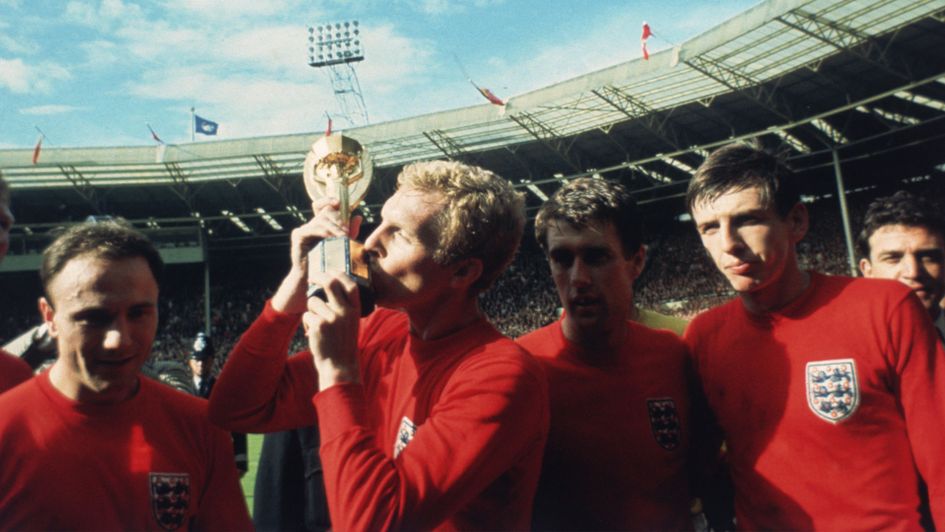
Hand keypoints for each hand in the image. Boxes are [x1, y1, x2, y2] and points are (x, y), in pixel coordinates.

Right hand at [271, 199, 362, 313]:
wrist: (314, 279)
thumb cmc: (329, 264)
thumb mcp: (343, 245)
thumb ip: (350, 231)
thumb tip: (358, 217)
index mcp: (323, 225)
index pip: (324, 205)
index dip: (330, 200)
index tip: (338, 202)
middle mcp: (313, 224)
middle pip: (326, 212)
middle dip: (338, 220)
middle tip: (347, 232)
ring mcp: (304, 229)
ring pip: (320, 219)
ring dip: (333, 227)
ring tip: (343, 237)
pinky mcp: (298, 236)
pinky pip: (311, 228)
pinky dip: (323, 231)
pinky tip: (331, 238)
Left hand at [303, 270, 361, 390]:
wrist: (339, 365)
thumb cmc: (343, 342)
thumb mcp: (351, 322)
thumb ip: (344, 306)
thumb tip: (330, 286)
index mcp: (355, 310)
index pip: (350, 284)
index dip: (339, 274)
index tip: (330, 271)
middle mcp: (345, 312)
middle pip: (330, 283)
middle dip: (318, 277)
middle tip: (311, 277)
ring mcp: (332, 318)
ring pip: (313, 301)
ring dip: (311, 310)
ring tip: (318, 324)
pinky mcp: (319, 325)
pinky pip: (307, 315)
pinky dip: (307, 322)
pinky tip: (314, 333)